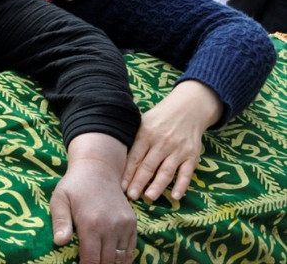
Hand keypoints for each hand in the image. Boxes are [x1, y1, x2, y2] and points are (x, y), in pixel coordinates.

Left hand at [52, 133, 135, 263]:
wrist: (98, 168)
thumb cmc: (74, 185)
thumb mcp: (60, 199)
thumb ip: (60, 221)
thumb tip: (59, 242)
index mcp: (91, 223)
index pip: (91, 260)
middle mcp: (111, 227)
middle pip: (107, 262)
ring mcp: (124, 225)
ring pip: (120, 258)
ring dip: (111, 263)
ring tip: (100, 262)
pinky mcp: (132, 223)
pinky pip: (131, 249)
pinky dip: (123, 258)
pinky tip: (113, 260)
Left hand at [122, 80, 221, 201]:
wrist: (188, 109)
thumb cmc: (159, 119)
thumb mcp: (142, 123)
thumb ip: (132, 140)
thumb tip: (114, 158)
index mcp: (146, 134)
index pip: (135, 157)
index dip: (127, 172)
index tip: (120, 186)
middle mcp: (162, 142)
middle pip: (149, 165)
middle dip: (139, 182)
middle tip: (131, 196)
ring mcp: (178, 150)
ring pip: (167, 170)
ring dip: (158, 185)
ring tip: (148, 198)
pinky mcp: (192, 156)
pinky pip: (186, 173)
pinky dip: (181, 185)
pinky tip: (174, 196)